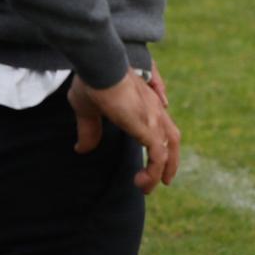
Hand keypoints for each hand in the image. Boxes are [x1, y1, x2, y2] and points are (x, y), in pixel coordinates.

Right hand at [69, 69, 181, 194]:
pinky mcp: (149, 127)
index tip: (151, 158)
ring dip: (162, 170)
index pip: (160, 123)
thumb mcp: (87, 110)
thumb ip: (90, 130)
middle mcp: (154, 108)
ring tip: (146, 187)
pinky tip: (141, 181)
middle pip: (173, 137)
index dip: (159, 142)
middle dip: (171, 160)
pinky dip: (154, 172)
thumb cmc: (92, 81)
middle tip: (165, 179)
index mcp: (143, 102)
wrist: (98, 67)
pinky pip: (159, 156)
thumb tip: (81, 149)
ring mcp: (154, 117)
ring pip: (169, 149)